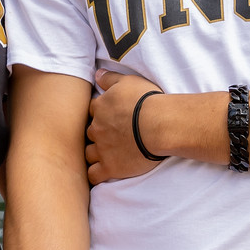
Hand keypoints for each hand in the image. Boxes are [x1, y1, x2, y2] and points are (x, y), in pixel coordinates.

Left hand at [85, 71, 164, 185]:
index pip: (92, 111)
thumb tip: (97, 74)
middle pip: (89, 132)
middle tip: (112, 135)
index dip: (101, 115)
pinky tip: (102, 172)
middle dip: (98, 134)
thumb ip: (110, 78)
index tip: (112, 117)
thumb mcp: (128, 81)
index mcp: (101, 108)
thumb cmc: (148, 101)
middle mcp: (97, 128)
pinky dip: (95, 174)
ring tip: (108, 154)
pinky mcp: (111, 167)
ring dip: (95, 153)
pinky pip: (93, 174)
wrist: (160, 124)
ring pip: (89, 153)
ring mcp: (102, 149)